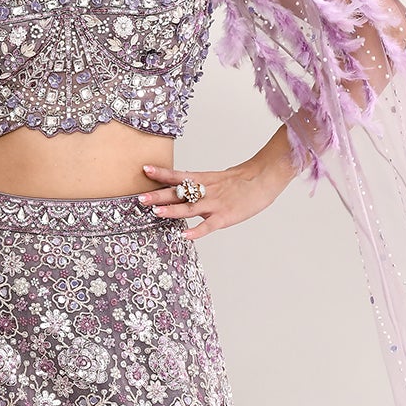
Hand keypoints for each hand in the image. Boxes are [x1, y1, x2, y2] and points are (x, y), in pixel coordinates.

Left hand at [138, 160, 286, 241]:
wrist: (265, 178)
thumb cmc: (241, 181)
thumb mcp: (217, 179)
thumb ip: (199, 186)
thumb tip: (181, 191)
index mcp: (204, 179)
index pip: (179, 175)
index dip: (162, 173)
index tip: (145, 169)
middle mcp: (207, 190)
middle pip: (179, 192)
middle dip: (158, 195)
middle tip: (140, 198)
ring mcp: (216, 204)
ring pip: (191, 207)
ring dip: (172, 210)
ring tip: (155, 212)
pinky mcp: (226, 216)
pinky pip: (209, 225)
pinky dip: (197, 231)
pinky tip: (184, 235)